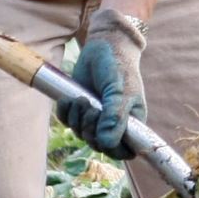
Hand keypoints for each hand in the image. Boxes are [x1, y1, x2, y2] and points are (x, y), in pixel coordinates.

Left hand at [61, 9, 147, 159]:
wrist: (103, 46)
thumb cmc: (118, 67)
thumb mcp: (120, 91)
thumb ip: (115, 117)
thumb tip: (106, 143)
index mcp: (132, 123)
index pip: (125, 151)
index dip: (113, 149)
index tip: (104, 136)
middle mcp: (114, 124)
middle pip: (99, 145)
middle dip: (91, 129)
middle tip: (91, 108)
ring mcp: (96, 118)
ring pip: (82, 135)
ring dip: (78, 119)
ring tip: (81, 98)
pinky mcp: (79, 110)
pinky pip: (68, 123)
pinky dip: (66, 113)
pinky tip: (70, 99)